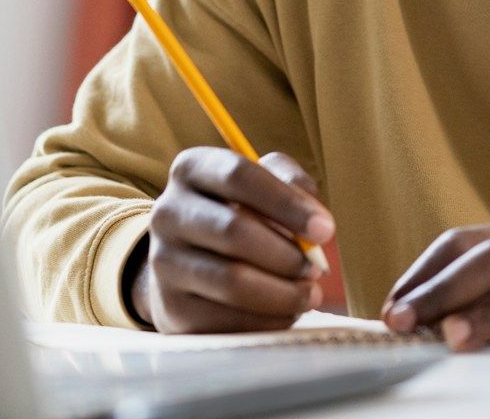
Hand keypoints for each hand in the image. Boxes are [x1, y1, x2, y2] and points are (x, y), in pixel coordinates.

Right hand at [130, 148, 332, 332]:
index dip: (287, 203)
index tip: (325, 229)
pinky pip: (226, 319)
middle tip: (316, 269)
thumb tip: (316, 220)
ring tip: (308, 294)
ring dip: (282, 293)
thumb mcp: (264, 185)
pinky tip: (284, 313)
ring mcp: (164, 262)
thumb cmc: (239, 215)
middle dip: (287, 254)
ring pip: (232, 281)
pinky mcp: (171, 307)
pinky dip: (267, 320)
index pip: (239, 176)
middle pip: (234, 231)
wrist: (189, 265)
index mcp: (192, 169)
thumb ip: (292, 184)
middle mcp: (168, 211)